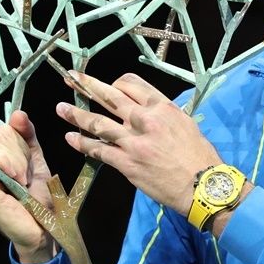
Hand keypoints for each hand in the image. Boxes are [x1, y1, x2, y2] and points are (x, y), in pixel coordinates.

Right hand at [0, 109, 55, 263]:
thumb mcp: (34, 161)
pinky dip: (8, 164)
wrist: (43, 230)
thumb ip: (25, 137)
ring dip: (16, 161)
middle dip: (17, 152)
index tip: (26, 165)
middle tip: (25, 177)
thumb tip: (18, 113)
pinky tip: (17, 179)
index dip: (16, 141)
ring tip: (22, 181)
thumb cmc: (37, 199)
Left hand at [55, 71, 222, 215]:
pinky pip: (99, 150)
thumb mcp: (185, 124)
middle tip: (71, 78)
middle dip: (88, 85)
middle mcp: (145, 119)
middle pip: (110, 96)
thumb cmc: (199, 155)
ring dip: (76, 114)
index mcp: (162, 107)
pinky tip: (71, 138)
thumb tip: (149, 111)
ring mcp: (133, 141)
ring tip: (61, 108)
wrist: (203, 184)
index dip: (116, 83)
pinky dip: (82, 144)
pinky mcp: (126, 163)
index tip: (108, 86)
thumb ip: (163, 114)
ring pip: (98, 122)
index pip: (132, 84)